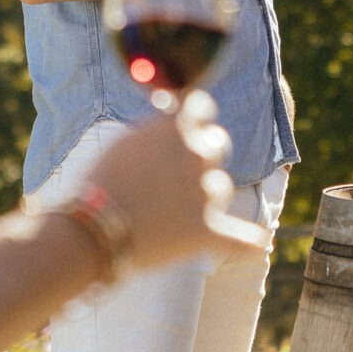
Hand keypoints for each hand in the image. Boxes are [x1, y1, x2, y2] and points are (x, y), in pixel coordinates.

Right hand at [83, 92, 269, 269]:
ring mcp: (209, 192)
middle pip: (217, 144)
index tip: (186, 126)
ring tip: (169, 212)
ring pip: (221, 186)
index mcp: (178, 126)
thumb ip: (158, 127)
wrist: (93, 230)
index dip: (193, 119)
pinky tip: (259, 244)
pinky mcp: (210, 230)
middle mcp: (200, 153)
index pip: (202, 107)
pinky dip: (249, 242)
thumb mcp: (126, 140)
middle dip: (200, 155)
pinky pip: (242, 238)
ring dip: (204, 194)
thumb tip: (175, 112)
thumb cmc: (100, 183)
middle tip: (174, 175)